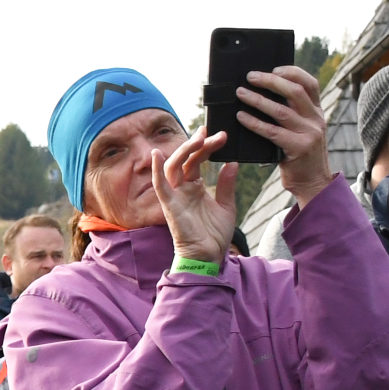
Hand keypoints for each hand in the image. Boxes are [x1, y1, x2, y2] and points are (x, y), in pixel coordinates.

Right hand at [154, 128, 237, 265]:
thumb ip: (226, 184)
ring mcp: (175, 196)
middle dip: (198, 143)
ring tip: (199, 138)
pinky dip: (156, 170)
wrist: (208, 257)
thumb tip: (232, 163)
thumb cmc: (213, 235)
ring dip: (184, 150)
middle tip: (213, 132)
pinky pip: (160, 185)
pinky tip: (158, 155)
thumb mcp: (226, 206)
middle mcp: (183, 189)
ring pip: (174, 166)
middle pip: (187, 159)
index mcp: (195, 187)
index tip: (219, 135)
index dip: (206, 146)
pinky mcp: (170, 206)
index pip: (197, 160)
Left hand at [236, 66, 332, 208]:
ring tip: (240, 93)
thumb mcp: (301, 129)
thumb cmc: (298, 154)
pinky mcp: (299, 148)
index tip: (273, 67)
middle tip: (250, 77)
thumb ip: (290, 113)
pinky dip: (254, 123)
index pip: (310, 83)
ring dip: (258, 100)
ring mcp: (309, 133)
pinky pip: (272, 132)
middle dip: (271, 81)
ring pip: (281, 110)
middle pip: (295, 91)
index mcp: (317, 111)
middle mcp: (316, 119)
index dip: (292, 72)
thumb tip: (262, 93)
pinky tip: (241, 117)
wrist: (312, 182)